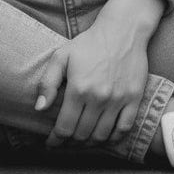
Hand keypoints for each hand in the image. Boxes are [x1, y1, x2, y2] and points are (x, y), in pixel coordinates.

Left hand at [35, 13, 149, 147]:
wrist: (122, 30)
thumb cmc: (89, 42)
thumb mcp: (62, 56)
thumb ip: (48, 82)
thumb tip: (39, 109)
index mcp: (79, 88)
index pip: (64, 127)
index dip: (55, 140)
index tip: (51, 143)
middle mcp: (98, 97)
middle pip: (82, 135)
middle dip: (70, 142)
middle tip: (66, 140)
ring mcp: (118, 99)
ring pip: (101, 135)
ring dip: (89, 142)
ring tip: (82, 139)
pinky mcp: (134, 98)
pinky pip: (124, 129)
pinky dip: (113, 138)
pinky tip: (105, 135)